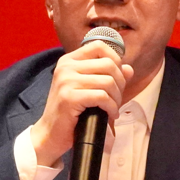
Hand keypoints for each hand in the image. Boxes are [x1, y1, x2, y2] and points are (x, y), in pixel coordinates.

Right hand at [31, 42, 132, 166]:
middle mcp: (66, 67)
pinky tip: (110, 114)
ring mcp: (66, 81)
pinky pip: (102, 97)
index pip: (99, 46)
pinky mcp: (69, 97)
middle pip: (108, 64)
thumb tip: (129, 69)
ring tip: (113, 108)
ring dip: (117, 98)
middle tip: (117, 98)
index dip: (115, 59)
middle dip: (120, 83)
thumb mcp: (89, 89)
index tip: (117, 77)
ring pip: (108, 81)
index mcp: (69, 60)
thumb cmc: (71, 112)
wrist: (50, 134)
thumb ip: (108, 77)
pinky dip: (111, 107)